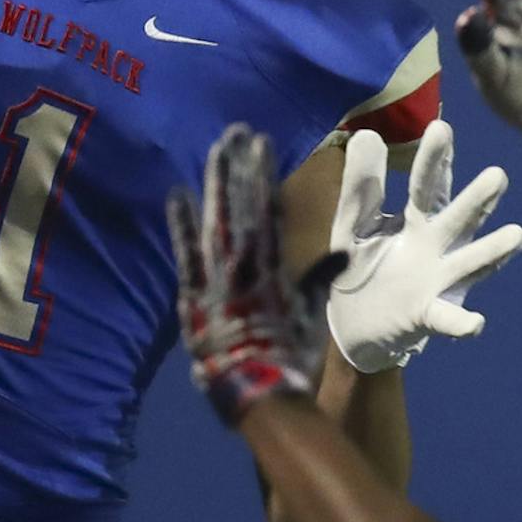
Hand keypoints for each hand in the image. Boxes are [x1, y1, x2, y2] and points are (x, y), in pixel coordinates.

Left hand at [170, 125, 339, 423]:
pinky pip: (185, 254)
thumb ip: (319, 279)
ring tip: (215, 149)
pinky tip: (177, 193)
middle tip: (235, 130)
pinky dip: (180, 224)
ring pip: (215, 219)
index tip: (262, 142)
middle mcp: (247, 265)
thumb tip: (344, 253)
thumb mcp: (311, 316)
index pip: (269, 209)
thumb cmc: (288, 357)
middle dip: (239, 166)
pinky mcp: (193, 296)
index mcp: (275, 267)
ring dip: (216, 182)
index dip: (264, 174)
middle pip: (242, 205)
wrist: (259, 392)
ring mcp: (218, 278)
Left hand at [325, 119, 521, 372]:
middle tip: (498, 176)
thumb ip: (360, 189)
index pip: (428, 185)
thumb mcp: (353, 225)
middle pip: (459, 218)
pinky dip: (463, 323)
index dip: (435, 159)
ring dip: (492, 252)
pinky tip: (475, 323)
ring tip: (516, 235)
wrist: (356, 325)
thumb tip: (366, 134)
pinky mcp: (429, 316)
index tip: (441, 127)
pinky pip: (449, 320)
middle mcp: (437, 245)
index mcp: (418, 218)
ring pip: (469, 263)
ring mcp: (438, 280)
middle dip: (477, 199)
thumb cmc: (361, 267)